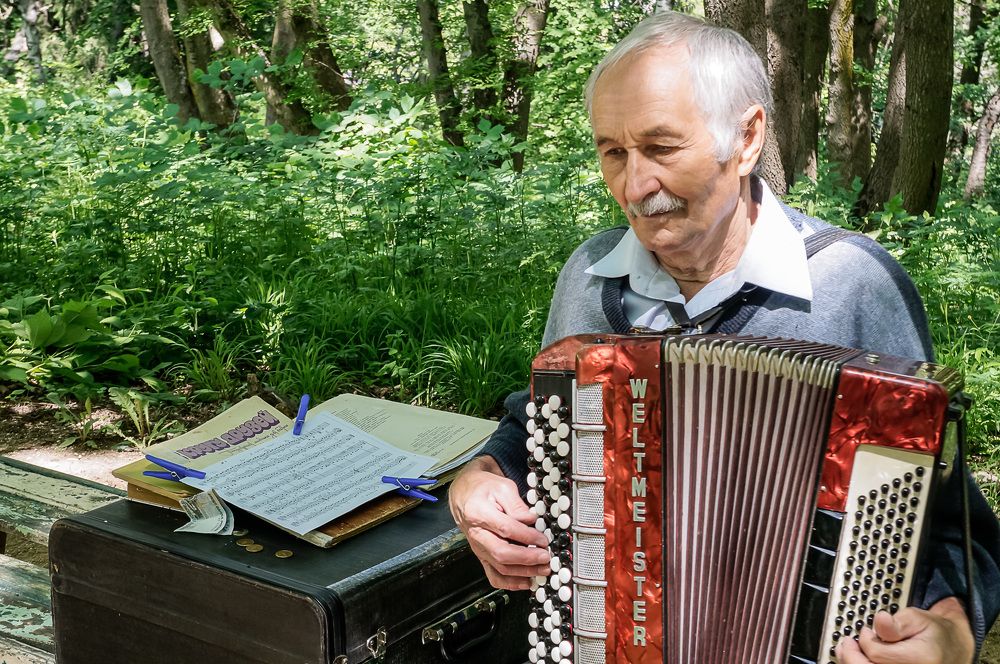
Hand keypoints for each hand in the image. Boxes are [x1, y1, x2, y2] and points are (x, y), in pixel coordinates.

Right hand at [449, 455, 549, 589]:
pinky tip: (526, 582)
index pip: (505, 529)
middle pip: (501, 553)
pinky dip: (510, 583)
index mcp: (478, 513)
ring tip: (542, 570)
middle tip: (545, 557)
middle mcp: (476, 534)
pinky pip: (494, 576)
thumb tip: (531, 521)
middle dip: (527, 558)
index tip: (542, 539)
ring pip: (500, 567)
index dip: (527, 536)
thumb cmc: (483, 489)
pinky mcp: (482, 556)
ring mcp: (478, 548)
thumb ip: (516, 505)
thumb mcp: (502, 487)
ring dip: (523, 572)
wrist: (465, 495)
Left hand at [836, 597, 973, 663]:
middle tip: (846, 644)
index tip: (865, 630)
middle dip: (851, 656)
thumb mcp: (918, 619)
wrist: (952, 649)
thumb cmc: (934, 634)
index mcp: (920, 659)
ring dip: (852, 662)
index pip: (877, 653)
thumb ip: (897, 623)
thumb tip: (880, 621)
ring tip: (847, 651)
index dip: (865, 639)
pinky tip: (857, 660)